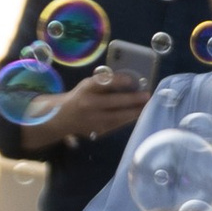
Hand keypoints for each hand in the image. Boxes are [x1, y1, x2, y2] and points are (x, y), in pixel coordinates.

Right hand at [21, 68, 149, 146]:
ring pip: (119, 116)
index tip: (132, 79)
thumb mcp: (88, 85)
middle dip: (133, 99)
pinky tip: (137, 114)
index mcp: (86, 89)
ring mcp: (94, 120)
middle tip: (147, 96)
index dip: (118, 81)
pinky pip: (117, 125)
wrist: (64, 118)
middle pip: (114, 102)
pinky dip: (128, 119)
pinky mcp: (98, 131)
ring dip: (135, 111)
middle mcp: (89, 104)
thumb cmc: (81, 96)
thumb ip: (104, 82)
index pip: (102, 82)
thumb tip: (129, 81)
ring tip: (146, 106)